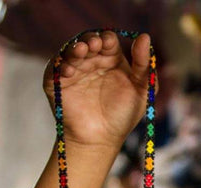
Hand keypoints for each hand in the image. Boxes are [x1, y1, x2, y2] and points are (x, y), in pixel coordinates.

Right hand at [42, 30, 151, 148]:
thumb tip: (144, 36)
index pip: (107, 41)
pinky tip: (70, 70)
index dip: (107, 39)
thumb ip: (144, 65)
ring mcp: (74, 71)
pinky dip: (61, 65)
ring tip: (81, 51)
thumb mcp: (141, 90)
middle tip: (94, 44)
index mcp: (111, 60)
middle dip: (90, 40)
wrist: (101, 139)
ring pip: (71, 51)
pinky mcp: (57, 82)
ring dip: (75, 48)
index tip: (109, 43)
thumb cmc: (123, 116)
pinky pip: (55, 68)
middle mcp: (91, 62)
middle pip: (88, 42)